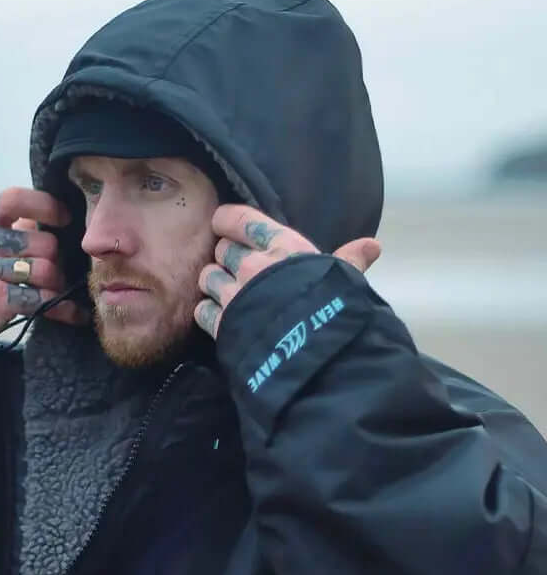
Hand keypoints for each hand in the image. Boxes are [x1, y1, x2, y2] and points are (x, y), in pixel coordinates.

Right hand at [0, 188, 88, 364]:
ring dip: (58, 285)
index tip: (64, 218)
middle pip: (43, 241)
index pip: (14, 199)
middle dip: (57, 261)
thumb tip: (48, 222)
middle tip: (55, 274)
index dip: (46, 206)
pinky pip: (43, 300)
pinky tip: (73, 314)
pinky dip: (64, 309)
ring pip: (46, 270)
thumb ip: (4, 233)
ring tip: (54, 293)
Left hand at [194, 205, 381, 338]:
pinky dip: (208, 311)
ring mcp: (234, 295)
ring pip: (208, 277)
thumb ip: (350, 261)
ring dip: (214, 283)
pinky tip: (220, 316)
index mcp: (282, 247)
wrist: (314, 354)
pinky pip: (203, 310)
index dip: (227, 221)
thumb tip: (372, 246)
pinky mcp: (223, 324)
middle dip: (226, 257)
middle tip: (237, 268)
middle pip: (222, 250)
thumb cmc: (334, 310)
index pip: (240, 220)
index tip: (224, 227)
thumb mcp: (345, 281)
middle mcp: (252, 266)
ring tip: (228, 293)